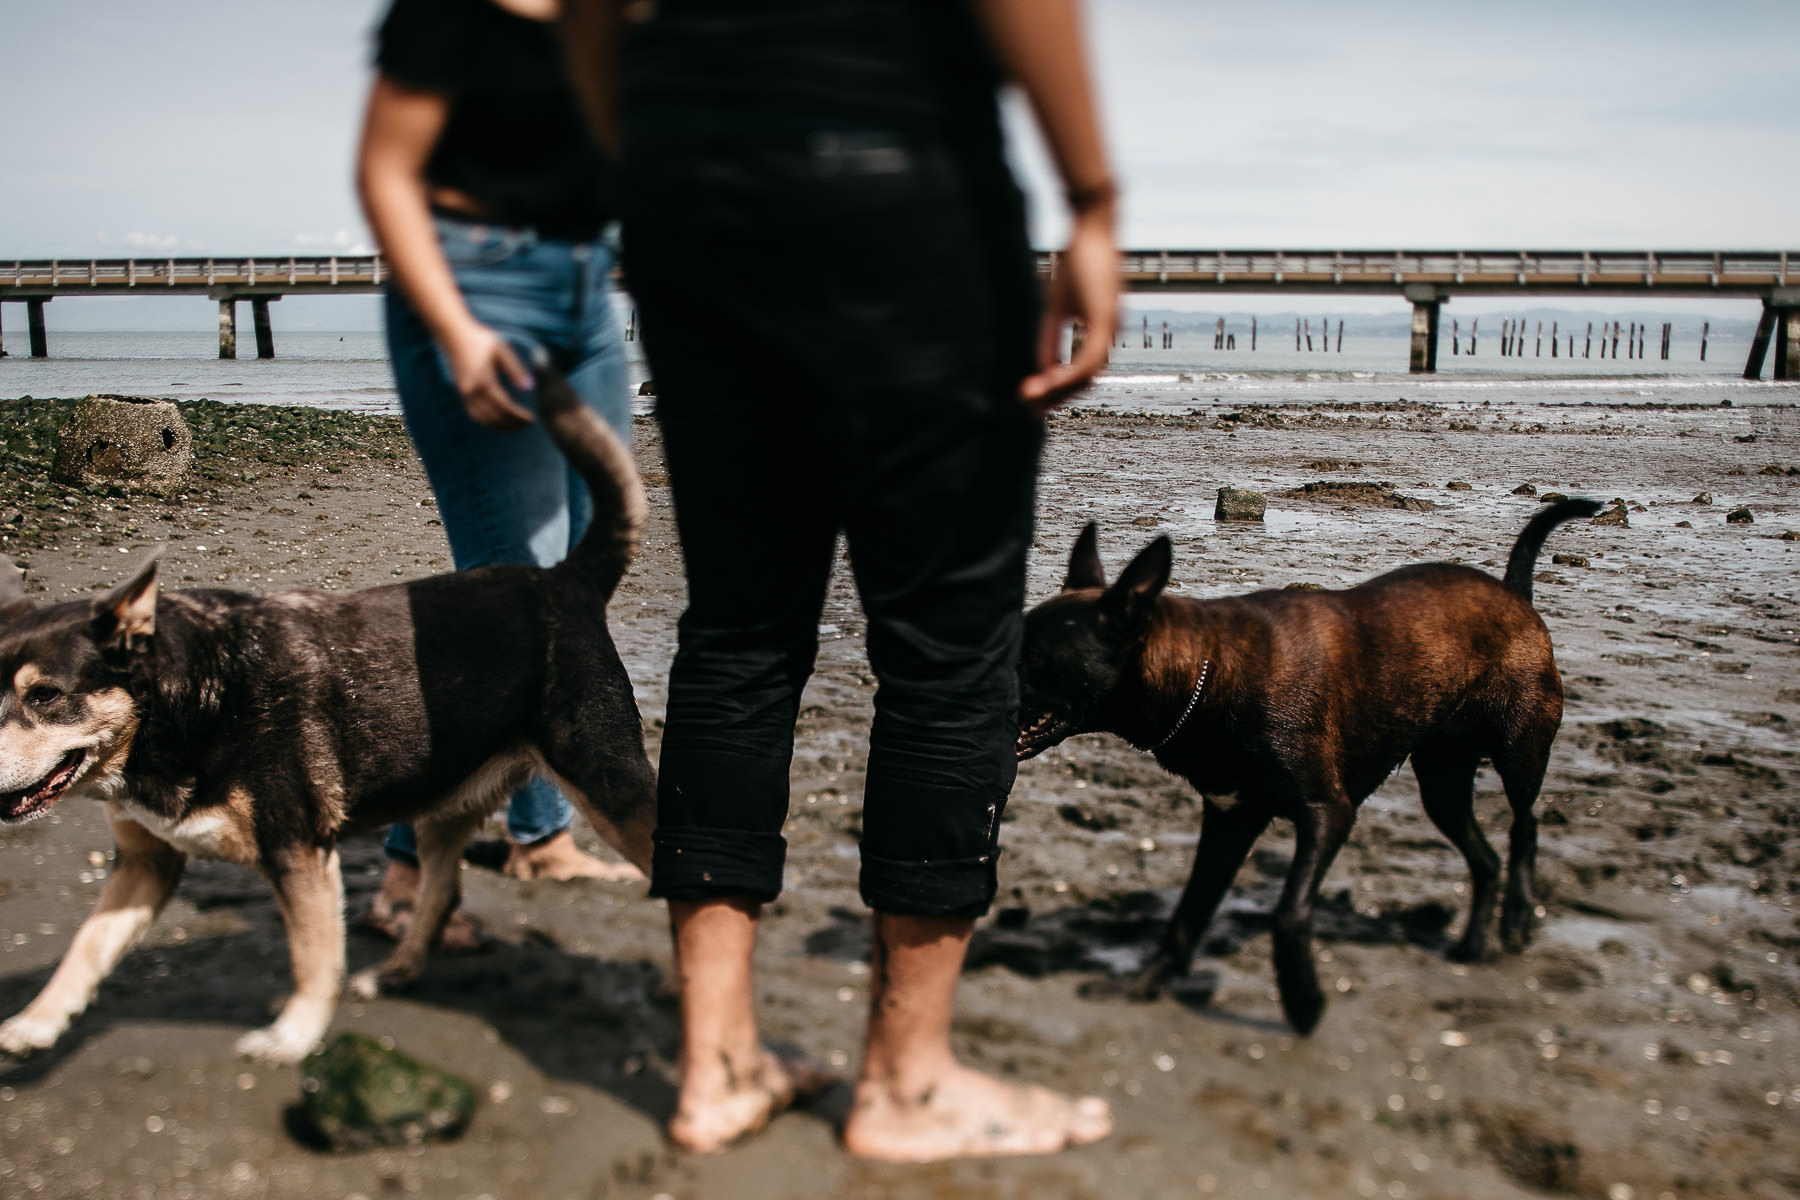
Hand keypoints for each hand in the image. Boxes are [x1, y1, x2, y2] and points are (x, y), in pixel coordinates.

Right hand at [441, 322, 534, 428]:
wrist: (454, 335)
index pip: (504, 406)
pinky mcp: (461, 393)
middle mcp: (472, 391)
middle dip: (512, 424)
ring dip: (500, 426)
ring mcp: (464, 393)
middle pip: (494, 417)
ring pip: (483, 420)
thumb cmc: (481, 340)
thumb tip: (529, 388)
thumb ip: (515, 369)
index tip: (531, 419)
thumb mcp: (502, 350)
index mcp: (484, 380)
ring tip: (515, 426)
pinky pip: (474, 415)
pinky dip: (487, 422)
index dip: (518, 416)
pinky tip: (499, 422)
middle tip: (527, 424)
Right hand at [1020, 204, 1118, 413]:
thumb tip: (1041, 370)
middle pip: (1086, 380)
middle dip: (1058, 397)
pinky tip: (1047, 380)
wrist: (1093, 225)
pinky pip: (1089, 357)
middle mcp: (1110, 333)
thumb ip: (1051, 338)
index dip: (1059, 390)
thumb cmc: (1078, 261)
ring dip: (1060, 390)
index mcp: (1101, 331)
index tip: (1034, 400)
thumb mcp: (1058, 306)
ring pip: (1088, 374)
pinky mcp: (1105, 317)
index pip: (1082, 373)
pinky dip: (1068, 374)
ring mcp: (1110, 327)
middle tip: (1030, 410)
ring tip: (1033, 399)